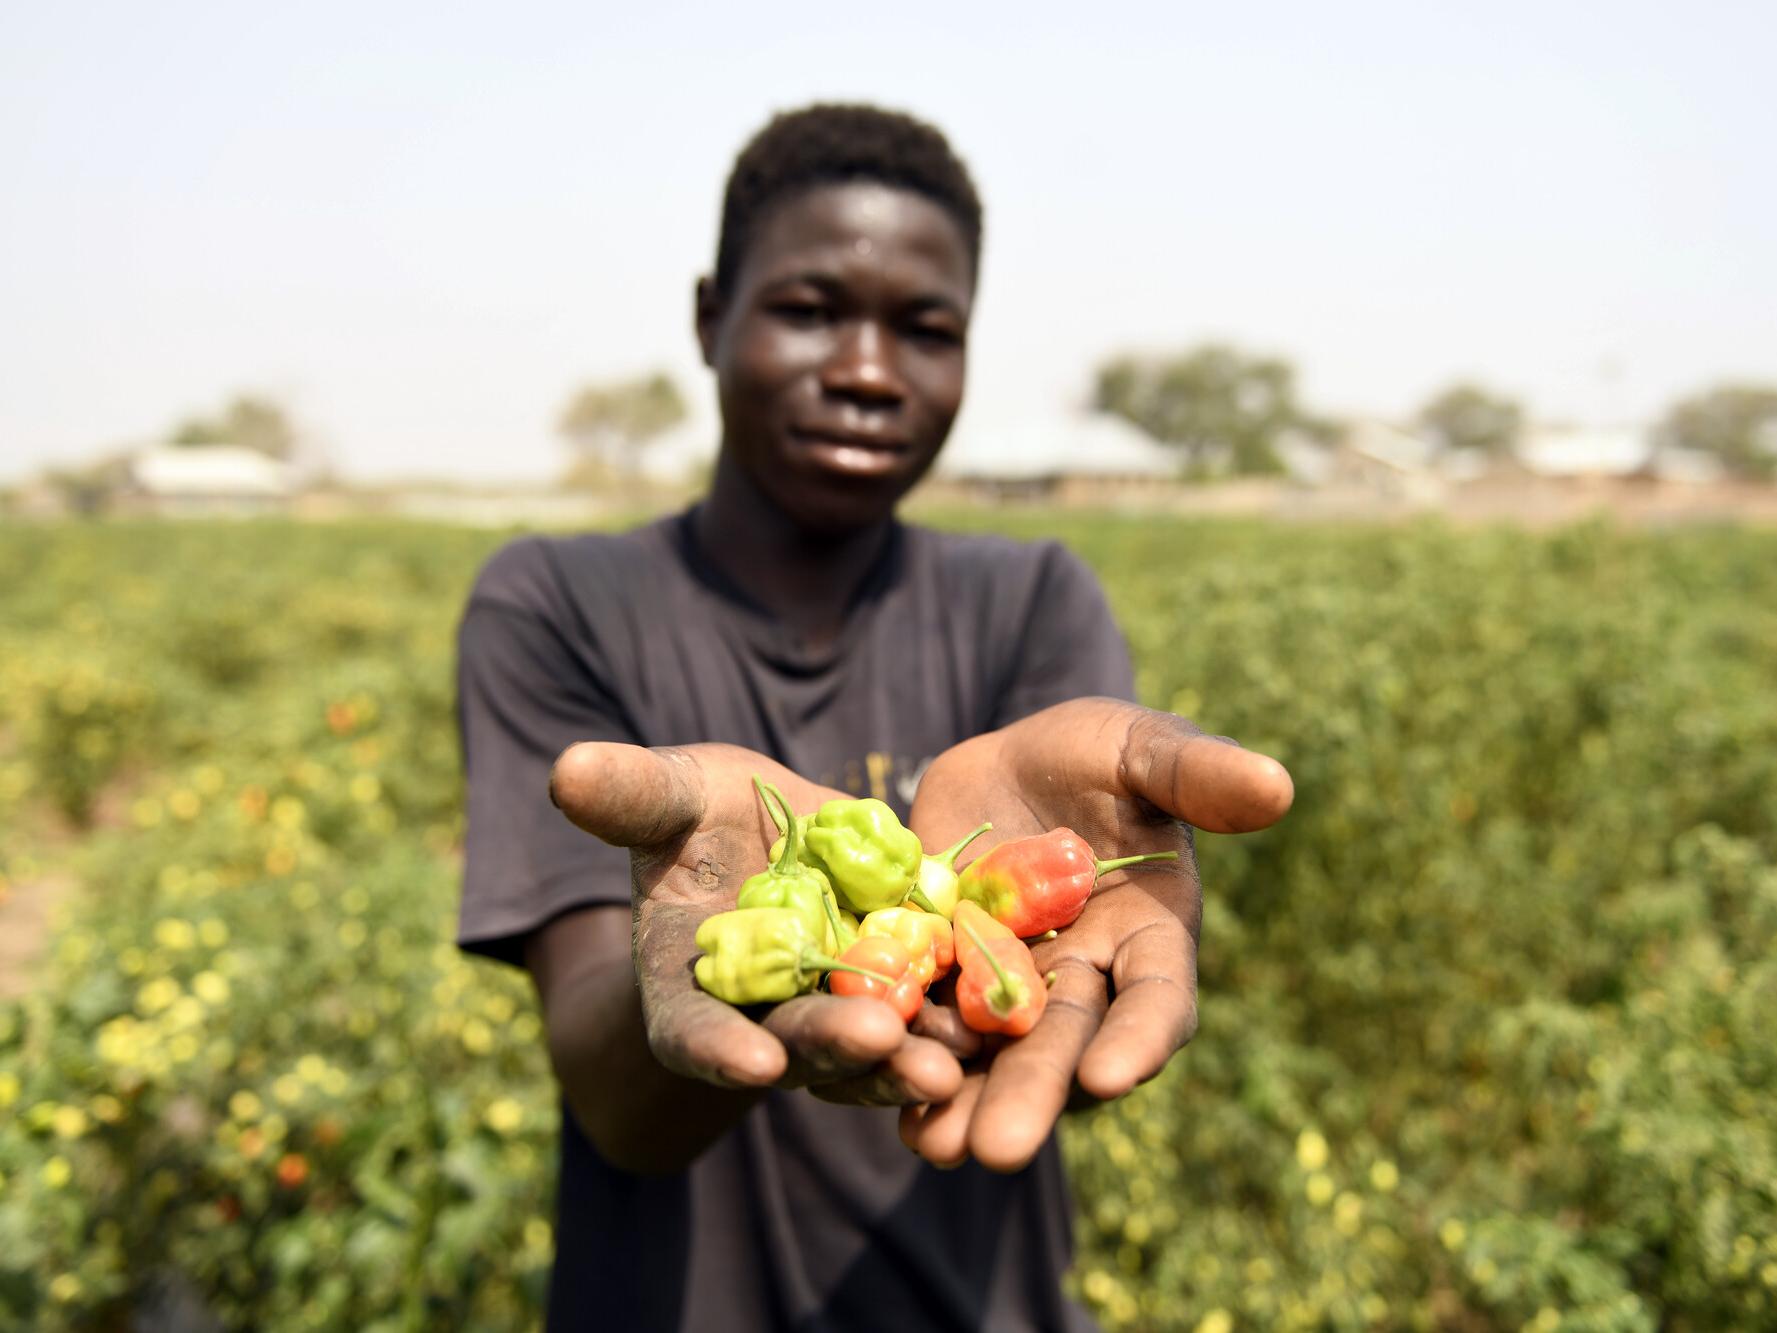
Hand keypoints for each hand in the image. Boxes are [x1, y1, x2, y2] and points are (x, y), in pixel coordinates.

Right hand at [548, 742, 970, 1106]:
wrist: (775, 831)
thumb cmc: (703, 813)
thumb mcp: (673, 795)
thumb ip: (630, 795)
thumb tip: (564, 768)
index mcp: (688, 981)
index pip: (690, 1030)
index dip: (715, 1049)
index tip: (750, 1062)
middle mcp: (761, 1016)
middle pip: (793, 1045)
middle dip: (833, 1047)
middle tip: (875, 1041)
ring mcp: (832, 1013)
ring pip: (868, 1051)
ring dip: (906, 1061)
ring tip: (949, 1064)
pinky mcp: (900, 992)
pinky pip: (928, 1020)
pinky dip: (956, 1025)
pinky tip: (995, 1024)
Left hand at [898, 697, 1292, 1170]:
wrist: (1005, 763)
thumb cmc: (1098, 754)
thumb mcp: (1141, 748)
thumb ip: (1197, 772)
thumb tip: (1279, 785)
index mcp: (1151, 936)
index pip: (1157, 998)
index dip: (1139, 1038)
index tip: (1111, 1076)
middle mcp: (1087, 979)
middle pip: (1065, 1046)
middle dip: (1034, 1093)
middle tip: (1000, 1147)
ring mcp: (1012, 988)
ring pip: (994, 1056)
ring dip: (965, 1101)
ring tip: (934, 1145)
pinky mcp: (946, 977)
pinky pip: (929, 1027)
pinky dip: (906, 1061)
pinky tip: (876, 1095)